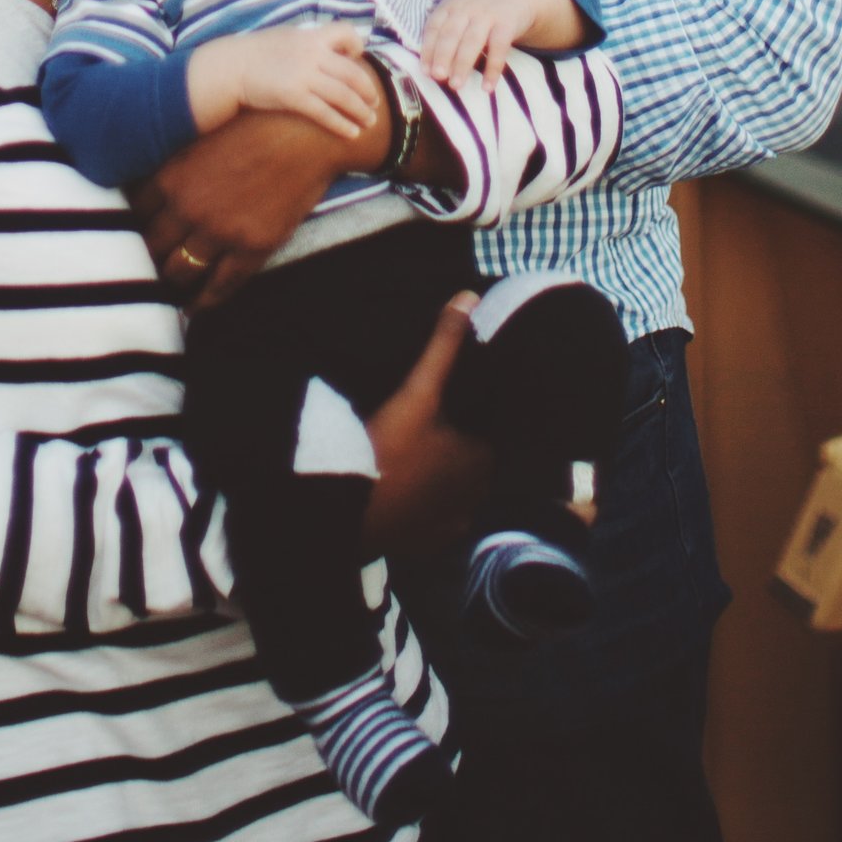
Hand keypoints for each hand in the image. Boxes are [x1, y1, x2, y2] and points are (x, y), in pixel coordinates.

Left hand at [132, 105, 384, 310]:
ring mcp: (220, 230)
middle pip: (151, 248)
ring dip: (172, 282)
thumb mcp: (203, 138)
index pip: (135, 214)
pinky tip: (195, 306)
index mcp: (172, 176)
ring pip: (180, 271)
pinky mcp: (251, 248)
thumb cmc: (254, 127)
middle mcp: (189, 207)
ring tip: (171, 289)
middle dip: (148, 258)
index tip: (135, 234)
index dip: (133, 226)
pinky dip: (204, 301)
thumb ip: (174, 166)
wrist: (305, 134)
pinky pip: (219, 286)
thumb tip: (147, 188)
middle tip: (149, 266)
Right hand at [191, 23, 386, 146]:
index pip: (345, 32)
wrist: (231, 67)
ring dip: (360, 110)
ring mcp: (303, 75)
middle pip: (352, 73)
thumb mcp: (285, 37)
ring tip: (369, 122)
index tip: (360, 57)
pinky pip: (324, 113)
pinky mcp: (294, 97)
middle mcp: (311, 54)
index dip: (357, 44)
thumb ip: (307, 43)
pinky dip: (341, 124)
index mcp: (310, 37)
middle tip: (375, 103)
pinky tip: (351, 134)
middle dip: (368, 90)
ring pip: (343, 95)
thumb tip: (327, 50)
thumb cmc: (255, 52)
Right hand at [361, 297, 493, 554]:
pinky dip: (428, 508)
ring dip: (446, 480)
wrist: (351, 513)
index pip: (491, 433)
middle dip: (461, 448)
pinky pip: (437, 521)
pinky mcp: (426, 544)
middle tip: (435, 428)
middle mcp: (475, 496)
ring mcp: (451, 524)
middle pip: (474, 464)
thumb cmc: (391, 448)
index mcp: (481, 459)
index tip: (457, 406)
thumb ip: (444, 346)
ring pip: (457, 493)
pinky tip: (410, 492)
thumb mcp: (417, 391)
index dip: (477, 418)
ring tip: (422, 457)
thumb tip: (469, 297)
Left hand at [420, 0, 579, 90]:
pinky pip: (499, 48)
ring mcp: (487, 15)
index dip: (428, 48)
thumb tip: (431, 71)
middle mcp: (466, 9)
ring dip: (462, 64)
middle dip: (443, 56)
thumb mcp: (460, 14)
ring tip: (456, 85)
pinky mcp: (507, 23)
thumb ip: (446, 36)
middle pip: (451, 34)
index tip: (425, 71)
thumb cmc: (479, 12)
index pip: (434, 27)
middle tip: (438, 77)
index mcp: (450, 7)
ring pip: (472, 41)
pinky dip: (493, 68)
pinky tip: (487, 87)